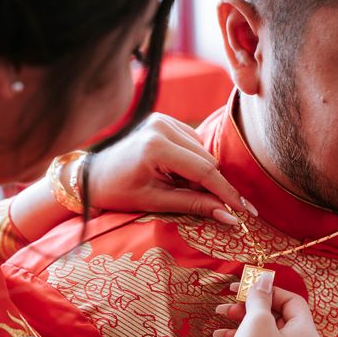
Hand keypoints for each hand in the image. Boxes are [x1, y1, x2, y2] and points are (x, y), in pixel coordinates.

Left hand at [88, 113, 256, 222]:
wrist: (91, 176)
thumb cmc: (118, 193)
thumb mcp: (156, 202)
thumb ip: (194, 205)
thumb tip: (230, 217)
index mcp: (156, 146)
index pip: (204, 171)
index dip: (227, 192)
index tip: (246, 210)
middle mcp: (162, 126)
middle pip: (207, 159)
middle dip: (214, 185)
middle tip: (220, 208)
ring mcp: (163, 119)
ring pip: (203, 151)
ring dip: (203, 173)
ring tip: (186, 190)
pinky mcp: (164, 120)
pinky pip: (193, 143)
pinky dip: (194, 161)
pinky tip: (179, 174)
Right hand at [212, 274, 319, 336]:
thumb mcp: (256, 324)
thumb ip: (261, 297)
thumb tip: (265, 279)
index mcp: (308, 335)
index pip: (293, 301)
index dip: (269, 291)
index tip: (246, 288)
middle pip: (281, 321)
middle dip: (252, 310)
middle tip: (228, 306)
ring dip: (246, 327)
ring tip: (221, 324)